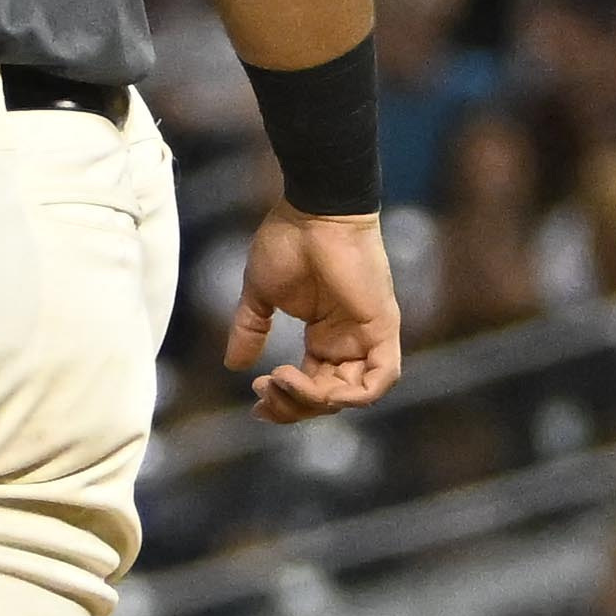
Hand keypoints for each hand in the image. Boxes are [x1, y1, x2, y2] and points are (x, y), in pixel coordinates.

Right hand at [225, 202, 405, 422]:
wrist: (313, 210)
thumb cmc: (288, 242)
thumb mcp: (262, 296)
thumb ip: (250, 330)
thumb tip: (233, 364)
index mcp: (325, 336)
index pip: (312, 386)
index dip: (286, 401)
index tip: (255, 398)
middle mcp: (348, 342)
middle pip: (330, 398)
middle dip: (294, 405)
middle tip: (263, 392)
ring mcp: (367, 336)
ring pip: (353, 395)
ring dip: (314, 399)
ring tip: (282, 380)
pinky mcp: (382, 327)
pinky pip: (382, 379)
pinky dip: (353, 395)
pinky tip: (318, 387)